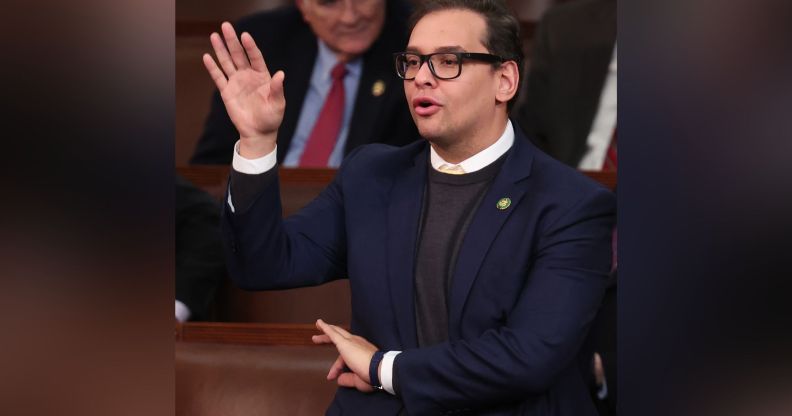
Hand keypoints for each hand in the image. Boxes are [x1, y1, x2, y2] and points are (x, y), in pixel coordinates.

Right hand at [202, 22, 284, 156]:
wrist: (259, 132)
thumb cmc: (271, 118)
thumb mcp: (278, 104)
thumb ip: (277, 89)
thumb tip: (281, 74)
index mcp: (263, 76)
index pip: (256, 57)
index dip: (250, 47)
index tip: (245, 36)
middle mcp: (248, 76)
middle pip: (239, 55)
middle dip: (232, 41)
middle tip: (226, 26)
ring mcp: (237, 82)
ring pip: (227, 62)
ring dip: (221, 49)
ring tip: (214, 35)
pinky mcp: (227, 92)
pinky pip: (218, 77)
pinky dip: (212, 68)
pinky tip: (207, 57)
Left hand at [312, 319, 378, 391]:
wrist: (378, 370)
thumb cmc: (371, 376)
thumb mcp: (357, 379)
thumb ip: (348, 378)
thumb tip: (339, 380)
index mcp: (361, 350)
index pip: (345, 357)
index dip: (337, 367)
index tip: (331, 377)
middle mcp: (356, 342)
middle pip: (340, 337)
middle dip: (329, 335)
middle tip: (319, 335)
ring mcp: (351, 341)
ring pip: (336, 332)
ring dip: (326, 330)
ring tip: (317, 325)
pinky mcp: (345, 343)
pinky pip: (333, 333)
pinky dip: (325, 328)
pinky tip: (319, 323)